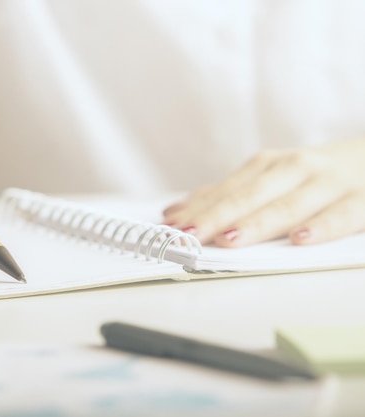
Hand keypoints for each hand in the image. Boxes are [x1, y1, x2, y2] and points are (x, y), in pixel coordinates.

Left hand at [162, 138, 364, 246]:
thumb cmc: (313, 177)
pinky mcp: (362, 200)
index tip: (169, 228)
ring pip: (289, 205)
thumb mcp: (271, 179)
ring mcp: (328, 183)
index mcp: (270, 165)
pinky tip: (299, 239)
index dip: (197, 210)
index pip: (227, 191)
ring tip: (229, 239)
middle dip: (215, 218)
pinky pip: (342, 215)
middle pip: (250, 197)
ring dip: (257, 223)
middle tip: (187, 236)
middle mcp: (295, 169)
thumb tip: (174, 213)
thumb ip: (226, 196)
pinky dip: (321, 226)